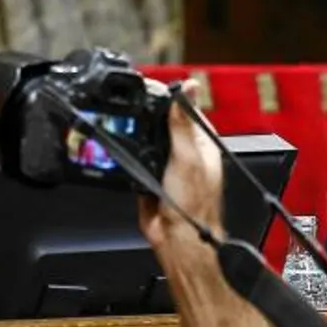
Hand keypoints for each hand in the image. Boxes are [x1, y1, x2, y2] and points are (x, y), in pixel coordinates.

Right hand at [138, 82, 224, 254]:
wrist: (177, 238)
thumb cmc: (193, 204)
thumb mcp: (187, 156)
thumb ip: (183, 123)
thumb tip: (189, 88)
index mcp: (201, 142)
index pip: (183, 109)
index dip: (167, 97)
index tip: (149, 89)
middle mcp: (185, 151)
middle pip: (162, 123)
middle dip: (147, 118)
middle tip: (131, 109)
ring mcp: (167, 165)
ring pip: (148, 141)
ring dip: (137, 137)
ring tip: (126, 129)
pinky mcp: (151, 178)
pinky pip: (137, 161)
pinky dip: (130, 157)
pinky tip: (125, 153)